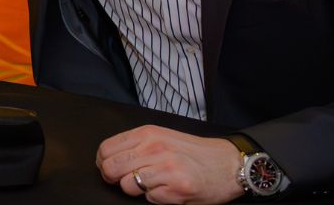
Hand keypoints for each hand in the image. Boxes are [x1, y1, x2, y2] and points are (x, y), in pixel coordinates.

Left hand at [96, 125, 245, 203]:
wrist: (229, 164)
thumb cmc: (195, 153)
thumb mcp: (163, 137)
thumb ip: (136, 145)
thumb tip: (107, 158)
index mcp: (148, 134)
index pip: (106, 149)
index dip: (104, 163)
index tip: (113, 169)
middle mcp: (155, 149)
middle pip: (110, 168)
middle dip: (114, 178)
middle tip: (128, 179)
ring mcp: (166, 169)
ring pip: (127, 186)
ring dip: (137, 189)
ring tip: (153, 184)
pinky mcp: (176, 189)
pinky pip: (149, 199)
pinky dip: (156, 198)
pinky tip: (169, 189)